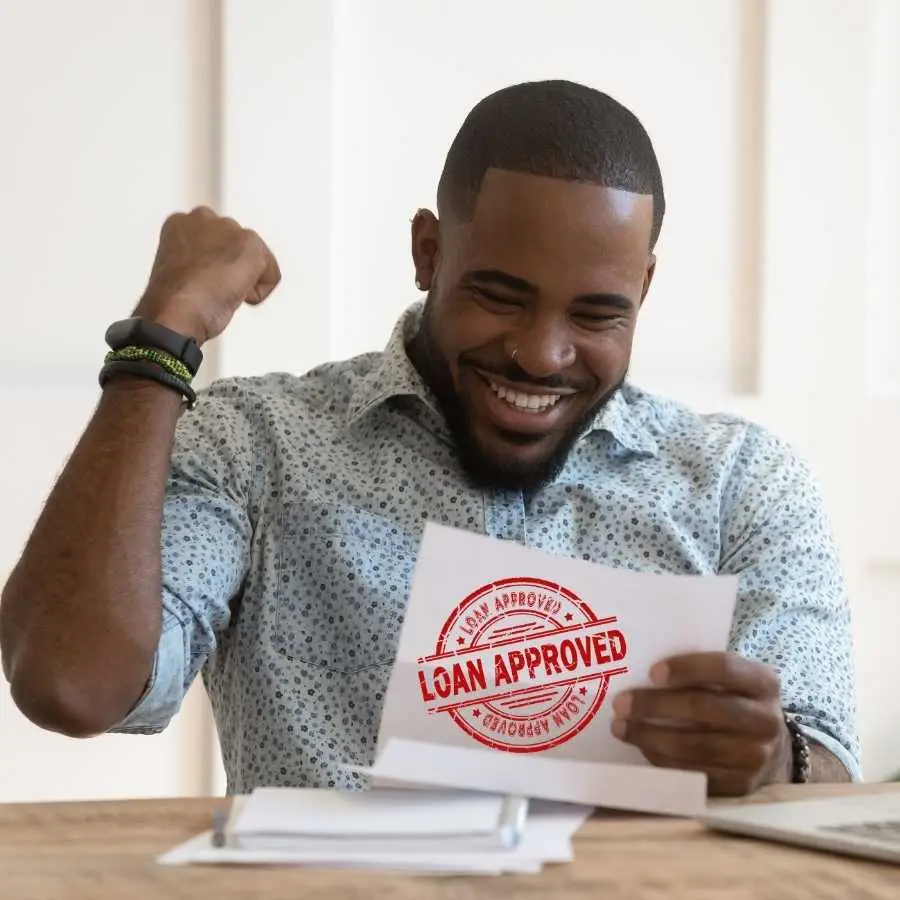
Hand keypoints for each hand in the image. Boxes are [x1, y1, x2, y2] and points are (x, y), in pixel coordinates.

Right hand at [134, 206, 280, 344]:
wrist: (176, 310)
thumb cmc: (173, 301)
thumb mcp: (179, 272)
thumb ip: (197, 261)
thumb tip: (210, 272)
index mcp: (181, 224)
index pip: (215, 241)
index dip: (214, 268)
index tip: (204, 281)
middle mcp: (204, 218)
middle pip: (237, 246)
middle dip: (232, 269)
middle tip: (214, 289)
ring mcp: (228, 229)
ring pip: (254, 258)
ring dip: (245, 279)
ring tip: (221, 293)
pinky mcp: (250, 244)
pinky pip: (271, 275)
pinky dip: (259, 292)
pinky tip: (236, 297)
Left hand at [610, 652, 791, 795]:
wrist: (771, 749)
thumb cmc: (735, 702)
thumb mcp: (732, 680)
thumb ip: (700, 672)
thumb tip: (640, 669)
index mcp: (763, 682)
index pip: (724, 668)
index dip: (686, 668)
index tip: (652, 672)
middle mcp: (765, 720)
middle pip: (703, 708)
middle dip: (655, 705)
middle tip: (621, 704)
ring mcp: (756, 757)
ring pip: (694, 746)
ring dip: (650, 736)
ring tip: (621, 727)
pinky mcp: (741, 786)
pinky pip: (694, 774)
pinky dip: (662, 761)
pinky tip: (643, 748)